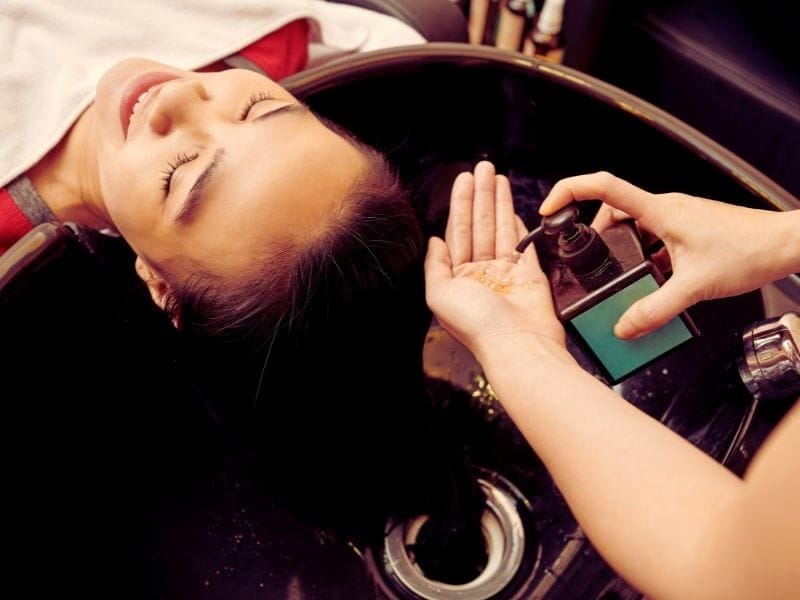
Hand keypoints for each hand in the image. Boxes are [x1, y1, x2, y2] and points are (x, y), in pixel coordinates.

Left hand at [424, 161, 566, 359]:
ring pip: (500, 227)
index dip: (460, 204)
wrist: (518, 345)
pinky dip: (517, 222)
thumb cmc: (476, 324)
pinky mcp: (529, 273)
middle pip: (479, 224)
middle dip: (480, 195)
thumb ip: (434, 265)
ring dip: (498, 200)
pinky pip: (522, 241)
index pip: (457, 232)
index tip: (464, 179)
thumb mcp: (439, 295)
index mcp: (456, 279)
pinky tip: (512, 205)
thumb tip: (434, 239)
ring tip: (496, 174)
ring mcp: (505, 272)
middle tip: (483, 166)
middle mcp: (480, 273)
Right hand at [541, 171, 791, 337]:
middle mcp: (663, 208)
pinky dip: (640, 257)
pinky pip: (650, 238)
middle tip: (583, 261)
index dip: (569, 192)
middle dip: (592, 236)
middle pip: (610, 210)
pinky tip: (649, 281)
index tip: (549, 210)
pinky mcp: (685, 229)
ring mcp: (675, 217)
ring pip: (630, 226)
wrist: (787, 244)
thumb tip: (624, 327)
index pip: (603, 187)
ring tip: (617, 278)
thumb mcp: (695, 287)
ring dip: (619, 250)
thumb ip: (655, 309)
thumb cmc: (749, 251)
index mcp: (659, 210)